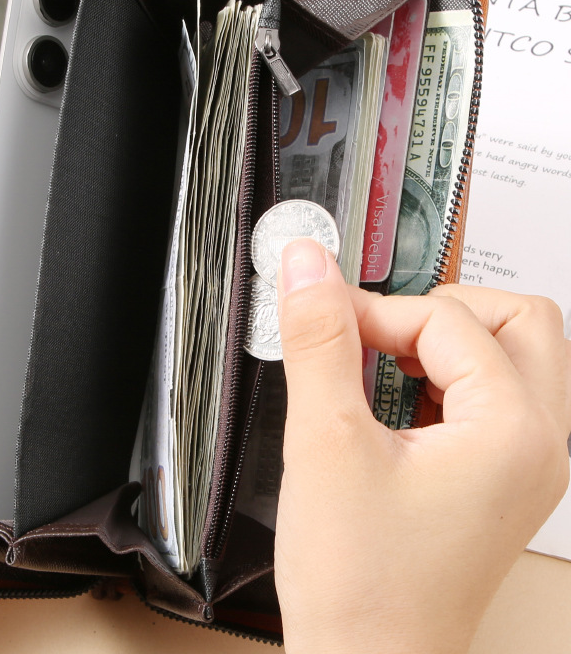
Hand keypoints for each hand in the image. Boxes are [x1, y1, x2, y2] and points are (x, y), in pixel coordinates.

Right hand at [273, 237, 570, 653]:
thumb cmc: (362, 584)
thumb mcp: (324, 442)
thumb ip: (319, 340)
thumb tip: (308, 266)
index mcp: (514, 431)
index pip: (448, 319)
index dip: (375, 311)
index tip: (325, 322)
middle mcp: (541, 443)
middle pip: (517, 320)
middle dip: (438, 311)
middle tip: (376, 333)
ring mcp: (528, 462)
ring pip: (512, 353)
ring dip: (444, 341)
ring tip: (384, 366)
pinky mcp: (504, 476)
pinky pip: (495, 394)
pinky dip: (446, 377)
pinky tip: (397, 401)